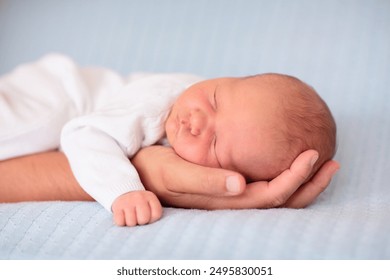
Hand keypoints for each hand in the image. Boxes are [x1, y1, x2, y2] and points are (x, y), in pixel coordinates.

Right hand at [111, 190, 162, 225]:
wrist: (124, 195)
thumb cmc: (140, 206)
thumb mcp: (150, 205)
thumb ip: (153, 214)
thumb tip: (150, 230)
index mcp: (150, 197)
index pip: (156, 214)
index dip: (152, 219)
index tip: (148, 216)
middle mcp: (140, 197)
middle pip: (144, 219)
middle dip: (141, 222)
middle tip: (138, 218)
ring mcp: (128, 201)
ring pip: (131, 222)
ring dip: (131, 223)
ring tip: (131, 217)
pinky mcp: (117, 206)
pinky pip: (120, 222)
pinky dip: (122, 223)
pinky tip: (123, 217)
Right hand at [131, 146, 338, 209]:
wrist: (144, 172)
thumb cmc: (159, 171)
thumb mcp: (177, 173)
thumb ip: (207, 181)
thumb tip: (241, 184)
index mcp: (224, 200)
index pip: (269, 197)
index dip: (294, 179)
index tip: (312, 156)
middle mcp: (233, 201)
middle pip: (280, 199)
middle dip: (308, 183)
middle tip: (331, 161)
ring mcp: (233, 194)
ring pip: (276, 193)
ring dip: (301, 181)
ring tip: (321, 162)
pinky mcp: (230, 184)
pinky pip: (265, 183)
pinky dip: (283, 173)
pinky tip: (290, 159)